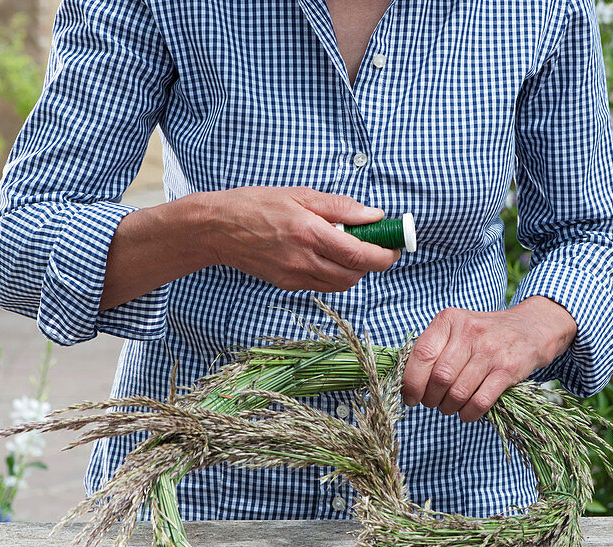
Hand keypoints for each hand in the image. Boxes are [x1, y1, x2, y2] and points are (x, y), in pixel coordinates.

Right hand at [202, 186, 398, 291]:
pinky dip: (334, 275)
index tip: (394, 247)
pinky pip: (321, 285)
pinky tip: (327, 256)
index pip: (359, 254)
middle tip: (376, 245)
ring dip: (354, 270)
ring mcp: (294, 276)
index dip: (384, 254)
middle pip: (354, 274)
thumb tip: (374, 216)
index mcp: (309, 232)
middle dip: (372, 263)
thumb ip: (340, 207)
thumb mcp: (300, 195)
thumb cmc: (256, 205)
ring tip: (349, 249)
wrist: (218, 228)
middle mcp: (303, 259)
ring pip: (340, 284)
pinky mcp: (286, 284)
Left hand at [401, 296, 576, 421]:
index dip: (411, 382)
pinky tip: (467, 412)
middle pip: (439, 378)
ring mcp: (490, 351)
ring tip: (450, 406)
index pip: (422, 355)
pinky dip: (468, 414)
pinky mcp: (508, 369)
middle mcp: (469, 332)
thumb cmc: (483, 334)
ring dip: (449, 408)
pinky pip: (480, 401)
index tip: (410, 397)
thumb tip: (407, 384)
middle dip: (431, 399)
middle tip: (433, 402)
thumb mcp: (456, 329)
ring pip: (458, 392)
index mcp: (449, 320)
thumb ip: (432, 349)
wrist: (530, 328)